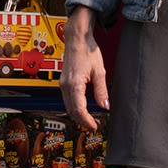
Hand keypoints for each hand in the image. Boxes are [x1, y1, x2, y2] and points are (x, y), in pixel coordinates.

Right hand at [62, 8, 108, 130]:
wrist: (77, 40)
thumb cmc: (88, 51)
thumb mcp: (99, 71)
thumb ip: (101, 91)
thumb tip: (105, 106)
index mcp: (74, 84)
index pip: (79, 110)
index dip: (87, 121)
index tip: (95, 126)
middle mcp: (65, 86)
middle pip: (71, 111)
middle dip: (82, 121)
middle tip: (94, 127)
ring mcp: (62, 84)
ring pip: (68, 107)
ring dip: (78, 116)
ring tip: (90, 121)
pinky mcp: (63, 83)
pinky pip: (67, 100)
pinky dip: (75, 108)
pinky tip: (83, 110)